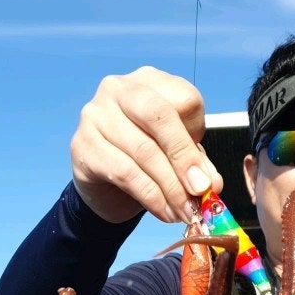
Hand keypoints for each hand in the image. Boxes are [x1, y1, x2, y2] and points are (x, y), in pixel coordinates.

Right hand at [70, 66, 222, 223]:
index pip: (184, 98)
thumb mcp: (177, 157)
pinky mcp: (82, 146)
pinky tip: (164, 212)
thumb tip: (212, 184)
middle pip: (160, 117)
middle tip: (200, 191)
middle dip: (184, 159)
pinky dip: (150, 197)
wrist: (104, 188)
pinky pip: (124, 173)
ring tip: (185, 211)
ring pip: (143, 151)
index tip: (207, 173)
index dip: (199, 135)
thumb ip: (197, 164)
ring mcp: (95, 115)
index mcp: (150, 82)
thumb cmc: (145, 162)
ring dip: (170, 188)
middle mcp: (118, 89)